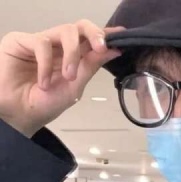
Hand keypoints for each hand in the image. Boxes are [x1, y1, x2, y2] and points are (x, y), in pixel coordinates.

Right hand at [0, 20, 124, 136]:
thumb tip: (112, 50)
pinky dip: (46, 64)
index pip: (90, 41)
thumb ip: (90, 66)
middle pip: (80, 27)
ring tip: (69, 77)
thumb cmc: (45, 104)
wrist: (20, 116)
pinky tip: (43, 82)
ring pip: (65, 31)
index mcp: (72, 58)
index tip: (121, 35)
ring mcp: (41, 42)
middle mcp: (58, 47)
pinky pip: (42, 43)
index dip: (104, 36)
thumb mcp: (74, 86)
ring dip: (72, 55)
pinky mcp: (21, 41)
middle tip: (102, 47)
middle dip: (94, 34)